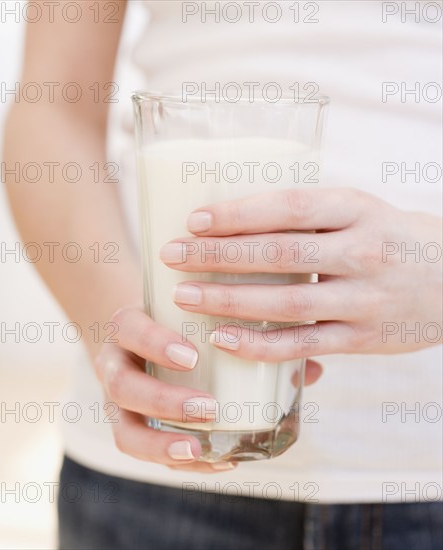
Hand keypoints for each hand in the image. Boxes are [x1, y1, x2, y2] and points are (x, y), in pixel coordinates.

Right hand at [95, 307, 323, 471]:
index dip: (154, 343)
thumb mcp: (202, 316)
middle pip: (120, 386)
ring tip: (202, 450)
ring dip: (162, 444)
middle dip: (162, 400)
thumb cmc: (180, 324)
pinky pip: (143, 451)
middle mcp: (117, 363)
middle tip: (208, 407)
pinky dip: (177, 461)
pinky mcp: (130, 426)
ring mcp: (120, 401)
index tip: (191, 356)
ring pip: (124, 430)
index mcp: (130, 327)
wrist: (144, 335)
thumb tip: (312, 368)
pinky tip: (216, 462)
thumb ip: (249, 330)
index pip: (129, 329)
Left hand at [160, 188, 441, 359]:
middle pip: (280, 253)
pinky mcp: (363, 338)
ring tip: (185, 297)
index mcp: (356, 208)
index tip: (194, 220)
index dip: (239, 213)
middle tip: (172, 256)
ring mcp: (364, 298)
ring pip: (287, 302)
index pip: (289, 206)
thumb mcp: (359, 211)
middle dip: (219, 255)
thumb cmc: (390, 238)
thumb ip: (309, 218)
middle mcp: (362, 251)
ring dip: (230, 300)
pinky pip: (305, 344)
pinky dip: (262, 345)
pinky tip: (223, 339)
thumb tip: (234, 223)